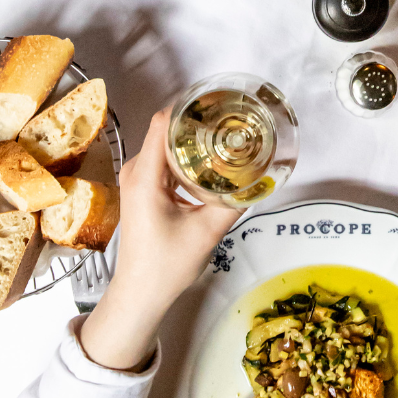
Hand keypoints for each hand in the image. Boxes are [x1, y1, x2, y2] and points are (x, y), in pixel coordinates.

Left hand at [80, 108, 236, 370]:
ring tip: (225, 137)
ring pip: (166, 145)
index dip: (189, 107)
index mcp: (146, 177)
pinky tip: (209, 163)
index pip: (163, 123)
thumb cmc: (165, 266)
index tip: (218, 102)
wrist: (139, 296)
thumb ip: (234, 202)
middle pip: (166, 130)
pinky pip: (164, 161)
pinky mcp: (143, 190)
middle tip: (231, 120)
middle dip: (198, 123)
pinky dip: (185, 157)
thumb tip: (260, 177)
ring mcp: (137, 180)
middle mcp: (137, 172)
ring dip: (192, 140)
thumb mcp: (207, 232)